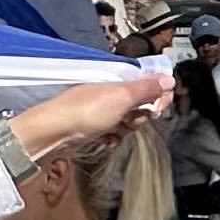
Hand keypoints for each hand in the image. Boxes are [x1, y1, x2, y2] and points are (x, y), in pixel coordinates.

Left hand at [7, 69, 170, 164]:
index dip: (157, 95)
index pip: (148, 83)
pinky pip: (113, 133)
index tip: (157, 107)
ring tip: (115, 130)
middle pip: (140, 104)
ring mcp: (101, 110)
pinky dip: (113, 138)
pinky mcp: (93, 127)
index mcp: (117, 79)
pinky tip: (106, 139)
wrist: (52, 134)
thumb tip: (168, 79)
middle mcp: (110, 92)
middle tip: (131, 119)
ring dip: (127, 128)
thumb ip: (146, 88)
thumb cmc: (82, 112)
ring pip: (128, 120)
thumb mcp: (121, 96)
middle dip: (140, 115)